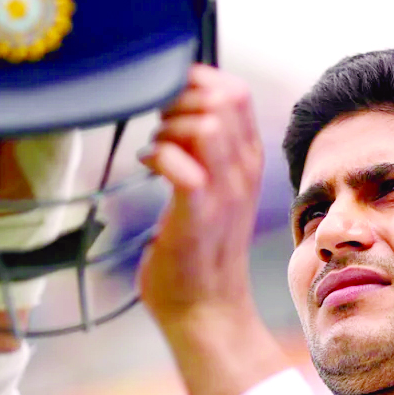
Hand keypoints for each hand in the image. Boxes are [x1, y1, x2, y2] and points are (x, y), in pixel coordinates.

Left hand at [136, 67, 286, 394]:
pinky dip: (157, 156)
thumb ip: (203, 151)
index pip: (236, 91)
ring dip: (169, 127)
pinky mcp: (198, 215)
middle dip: (180, 99)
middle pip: (224, 97)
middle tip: (159, 127)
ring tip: (155, 148)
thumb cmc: (198, 254)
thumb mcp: (212, 191)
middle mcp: (242, 172)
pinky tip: (146, 167)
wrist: (206, 312)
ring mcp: (224, 193)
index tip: (171, 102)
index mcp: (247, 162)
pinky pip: (182, 165)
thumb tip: (173, 109)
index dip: (197, 82)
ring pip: (206, 123)